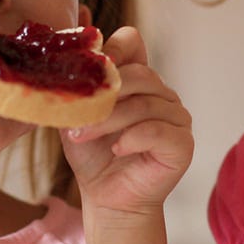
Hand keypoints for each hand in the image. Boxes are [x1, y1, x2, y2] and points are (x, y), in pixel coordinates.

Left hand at [60, 26, 191, 219]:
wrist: (108, 200)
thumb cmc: (93, 156)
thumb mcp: (77, 115)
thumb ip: (73, 85)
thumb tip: (60, 50)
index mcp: (139, 81)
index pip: (132, 42)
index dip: (112, 48)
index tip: (91, 65)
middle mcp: (163, 94)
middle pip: (139, 75)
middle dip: (103, 95)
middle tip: (75, 119)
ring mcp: (177, 118)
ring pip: (144, 105)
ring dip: (108, 121)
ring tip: (82, 136)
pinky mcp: (183, 144)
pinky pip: (157, 131)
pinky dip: (131, 138)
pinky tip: (116, 149)